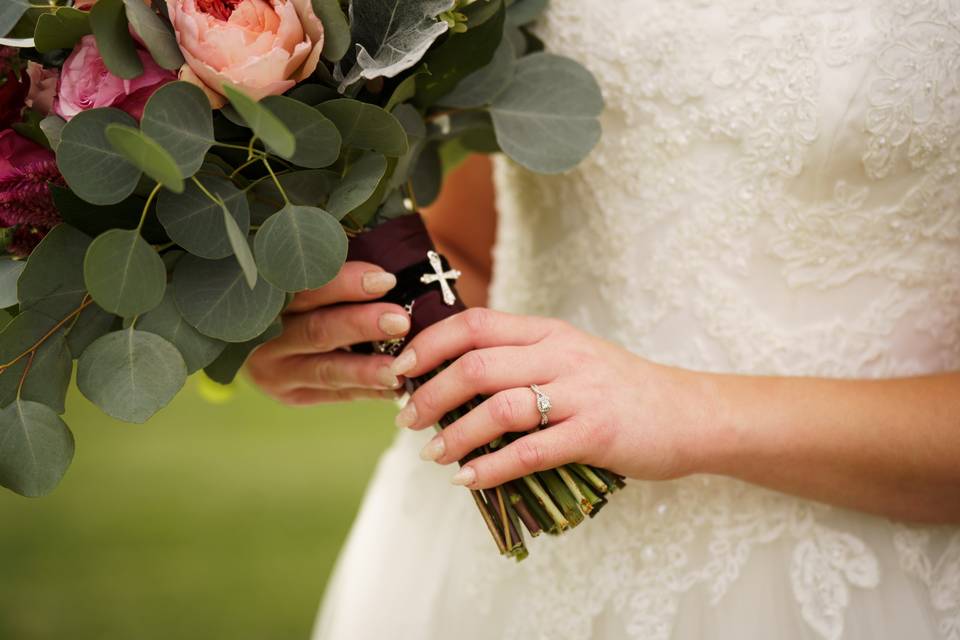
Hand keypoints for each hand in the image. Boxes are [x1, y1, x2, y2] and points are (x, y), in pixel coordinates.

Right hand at [246, 261, 410, 404]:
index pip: (306, 288)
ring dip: (366, 369)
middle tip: (400, 321)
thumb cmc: (304, 294)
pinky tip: (397, 388)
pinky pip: (335, 394)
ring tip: (400, 368)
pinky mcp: (290, 395)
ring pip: (326, 369)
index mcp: (268, 296)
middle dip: (361, 325)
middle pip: (317, 330)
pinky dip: (368, 391)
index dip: (345, 284)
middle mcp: (265, 336)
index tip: (385, 280)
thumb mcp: (307, 276)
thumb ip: (333, 268)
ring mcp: (274, 370)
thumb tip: (386, 267)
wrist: (266, 342)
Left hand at [389, 308, 717, 488]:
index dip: (428, 344)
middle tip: (406, 419)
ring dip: (456, 434)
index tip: (400, 369)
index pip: (474, 324)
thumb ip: (520, 359)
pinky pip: (532, 451)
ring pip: (499, 408)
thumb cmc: (620, 389)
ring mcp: (580, 393)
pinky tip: (470, 479)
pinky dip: (493, 467)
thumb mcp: (570, 357)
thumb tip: (452, 380)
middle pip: (477, 365)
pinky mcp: (596, 433)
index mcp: (548, 332)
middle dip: (430, 393)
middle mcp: (560, 355)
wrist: (689, 413)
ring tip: (433, 455)